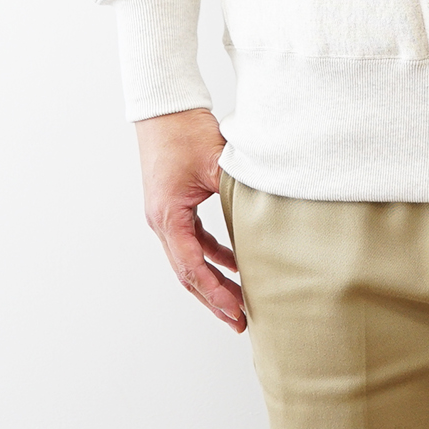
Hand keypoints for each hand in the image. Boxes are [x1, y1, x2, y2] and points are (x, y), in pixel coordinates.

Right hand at [135, 107, 245, 331]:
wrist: (164, 107)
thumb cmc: (185, 131)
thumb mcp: (217, 163)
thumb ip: (238, 192)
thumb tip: (267, 213)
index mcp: (169, 216)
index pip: (192, 267)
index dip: (215, 293)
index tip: (236, 313)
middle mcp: (161, 221)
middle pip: (187, 272)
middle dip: (213, 298)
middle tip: (239, 321)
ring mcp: (165, 214)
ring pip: (188, 259)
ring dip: (212, 278)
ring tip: (239, 300)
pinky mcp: (173, 204)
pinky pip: (192, 239)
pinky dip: (211, 253)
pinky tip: (234, 261)